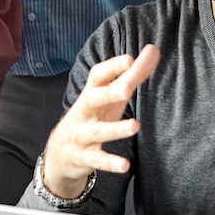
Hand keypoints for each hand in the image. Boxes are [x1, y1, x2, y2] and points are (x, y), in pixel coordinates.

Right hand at [41, 44, 159, 199]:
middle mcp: (84, 111)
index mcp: (91, 93)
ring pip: (98, 131)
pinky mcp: (85, 157)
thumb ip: (133, 74)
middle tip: (128, 88)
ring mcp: (82, 134)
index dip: (112, 67)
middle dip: (108, 93)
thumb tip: (154, 49)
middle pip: (93, 99)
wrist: (60, 151)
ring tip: (135, 126)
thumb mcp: (111, 95)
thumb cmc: (94, 115)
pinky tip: (125, 165)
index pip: (98, 76)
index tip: (129, 59)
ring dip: (115, 129)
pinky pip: (98, 160)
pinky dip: (110, 162)